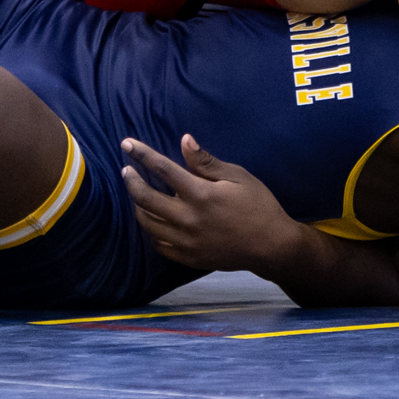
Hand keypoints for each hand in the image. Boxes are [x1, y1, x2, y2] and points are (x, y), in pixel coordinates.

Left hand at [119, 135, 304, 272]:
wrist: (272, 246)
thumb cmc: (258, 206)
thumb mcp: (237, 177)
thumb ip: (206, 162)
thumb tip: (184, 140)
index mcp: (200, 195)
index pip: (163, 169)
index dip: (142, 155)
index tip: (127, 144)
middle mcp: (188, 219)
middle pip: (146, 199)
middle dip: (131, 181)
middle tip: (126, 171)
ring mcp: (186, 242)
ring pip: (148, 224)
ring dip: (138, 206)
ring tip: (138, 193)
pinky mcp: (189, 258)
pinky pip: (159, 245)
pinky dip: (152, 231)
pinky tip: (154, 221)